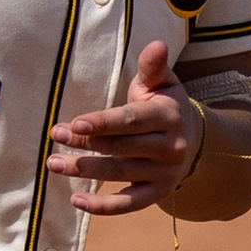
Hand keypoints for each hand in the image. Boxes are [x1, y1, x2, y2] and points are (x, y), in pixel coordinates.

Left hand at [46, 41, 200, 214]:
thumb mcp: (162, 84)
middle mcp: (170, 146)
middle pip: (121, 146)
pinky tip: (76, 201)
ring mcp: (165, 173)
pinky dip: (103, 207)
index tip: (74, 123)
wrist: (196, 141)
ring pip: (120, 173)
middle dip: (85, 142)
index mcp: (168, 115)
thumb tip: (157, 43)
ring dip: (84, 170)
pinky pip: (129, 204)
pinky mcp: (159, 193)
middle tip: (56, 135)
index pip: (131, 120)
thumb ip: (153, 66)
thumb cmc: (165, 105)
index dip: (102, 123)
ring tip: (54, 163)